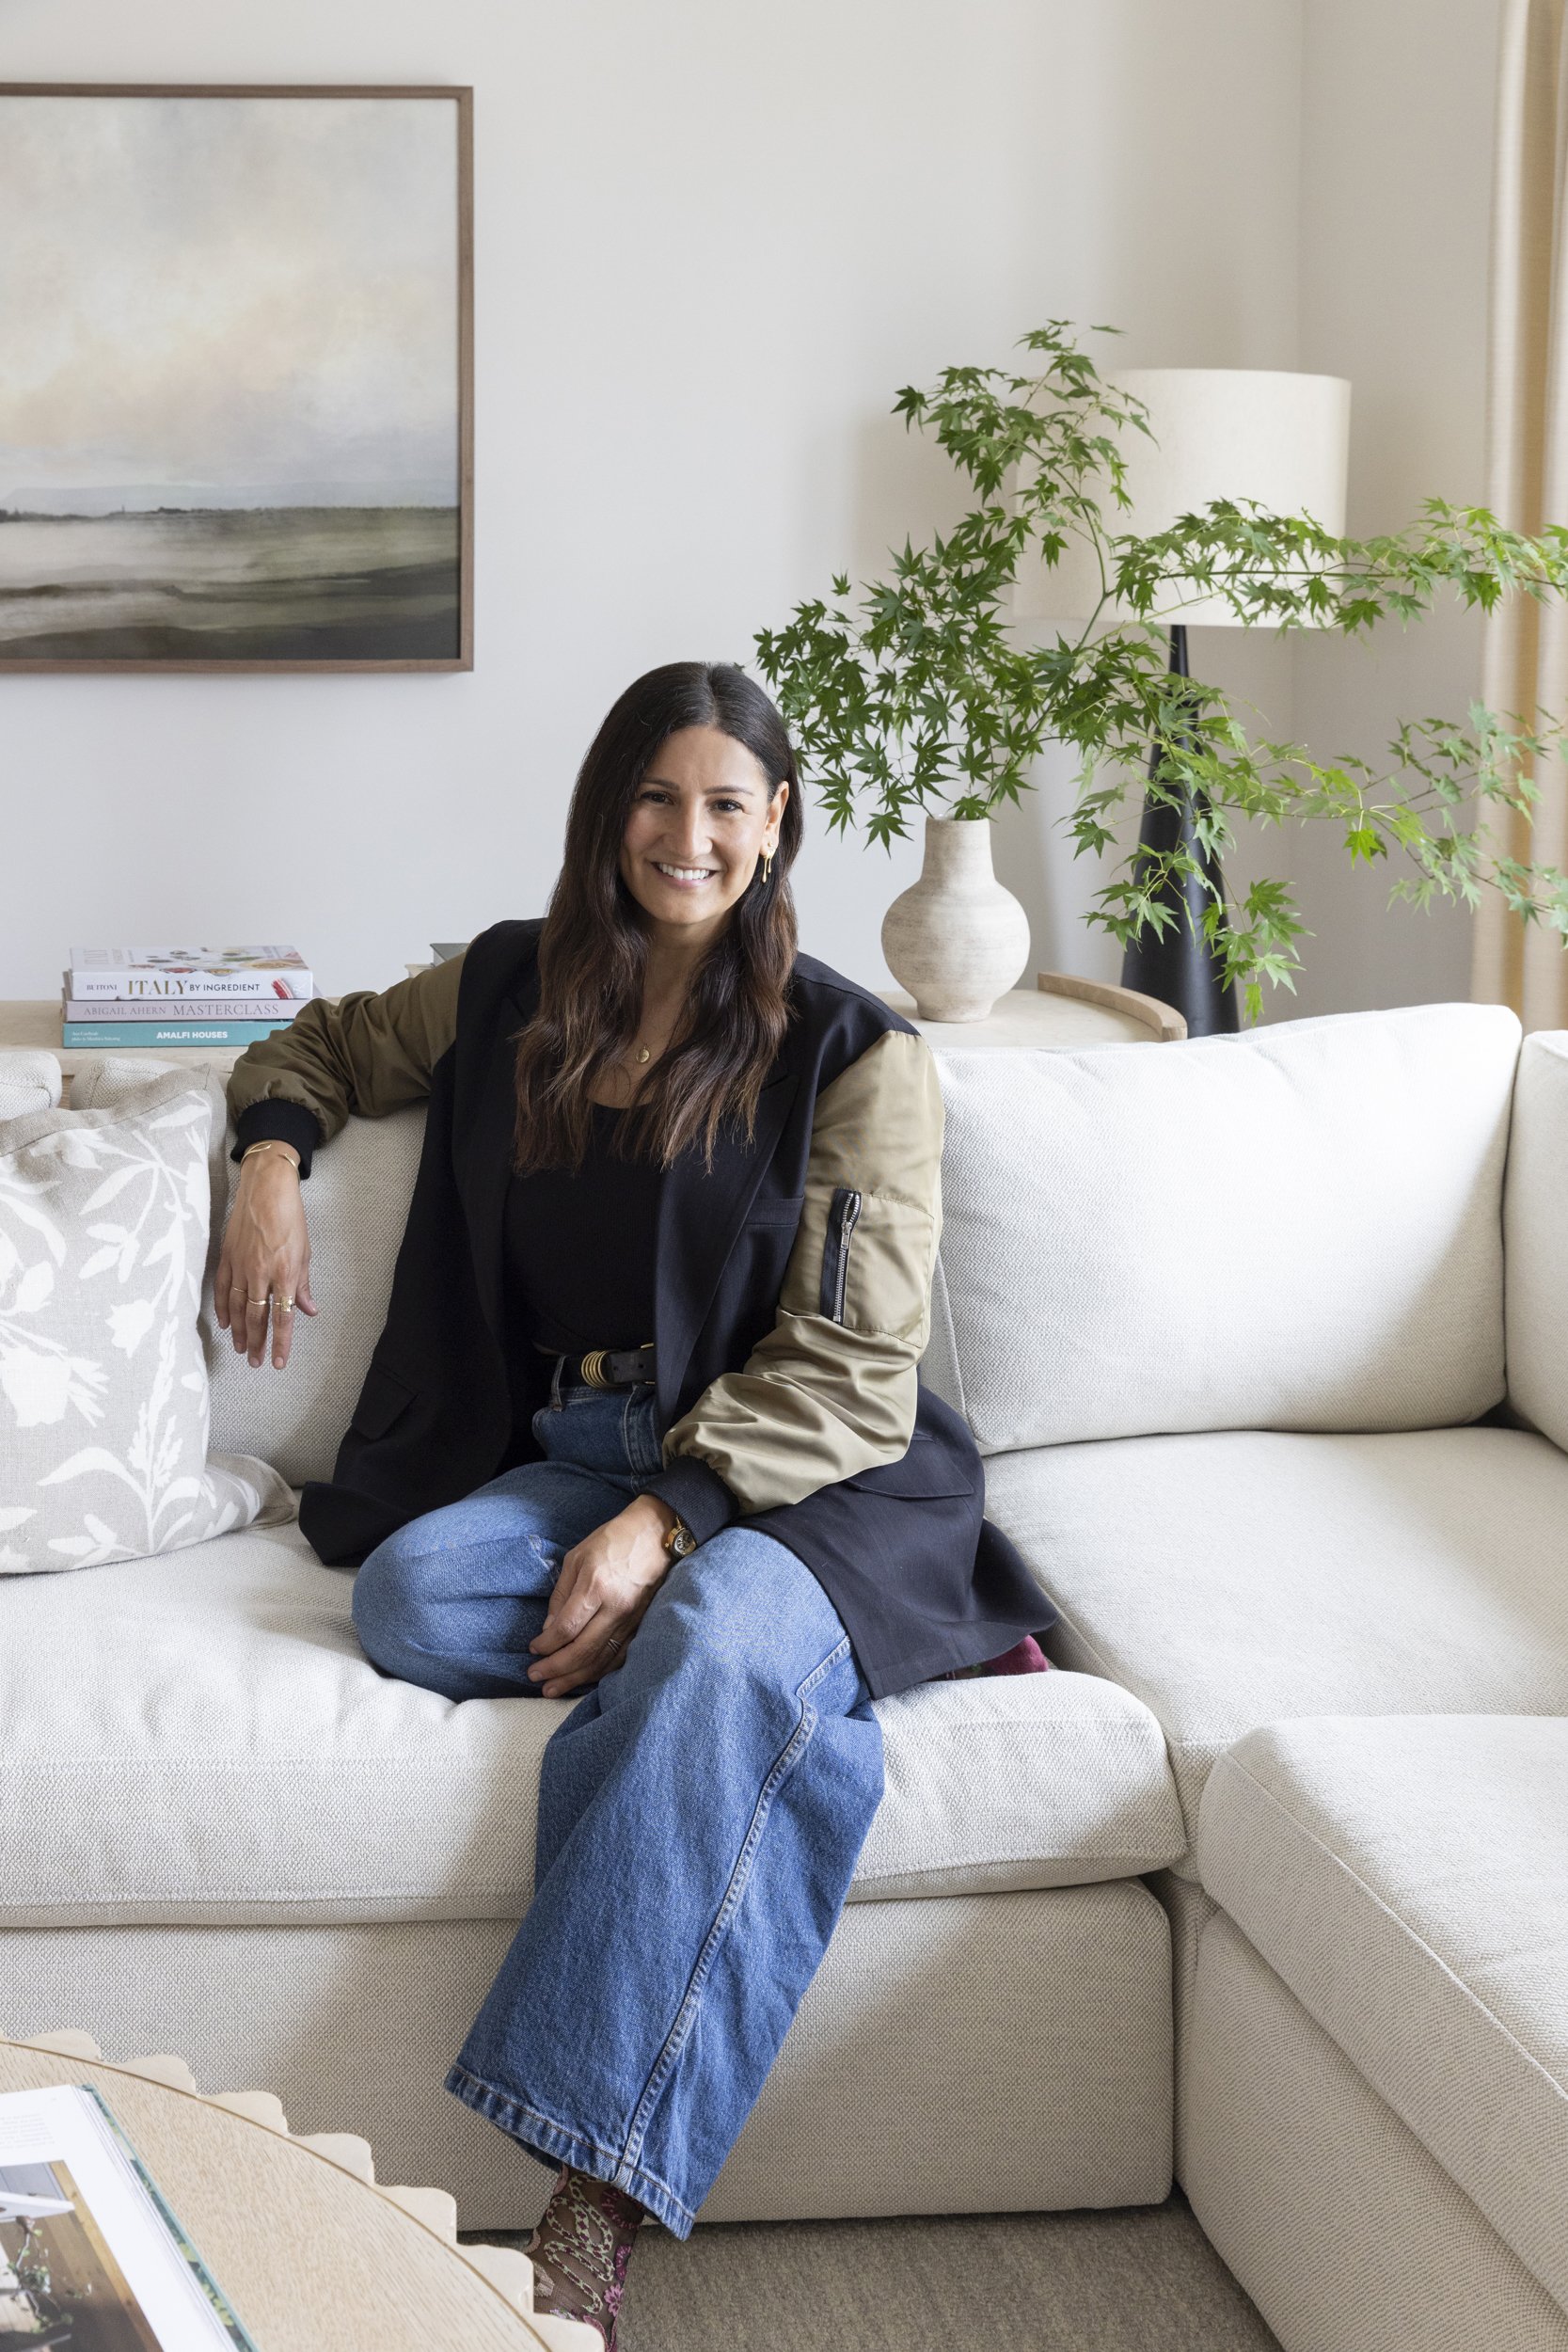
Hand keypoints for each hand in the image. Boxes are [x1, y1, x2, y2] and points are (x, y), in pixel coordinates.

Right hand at [214, 1148, 317, 1369]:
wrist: (266, 1189)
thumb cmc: (290, 1217)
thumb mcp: (305, 1251)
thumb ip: (303, 1285)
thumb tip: (308, 1310)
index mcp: (286, 1272)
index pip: (283, 1317)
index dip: (280, 1343)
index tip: (278, 1362)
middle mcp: (262, 1273)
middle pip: (258, 1318)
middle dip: (257, 1343)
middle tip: (255, 1362)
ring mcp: (241, 1265)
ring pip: (239, 1308)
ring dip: (240, 1331)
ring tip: (241, 1349)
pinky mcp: (227, 1257)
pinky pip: (223, 1289)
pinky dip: (223, 1308)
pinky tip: (225, 1323)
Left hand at [527, 1494, 677, 1695]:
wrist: (655, 1535)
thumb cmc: (612, 1540)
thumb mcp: (576, 1558)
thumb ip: (561, 1595)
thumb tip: (549, 1630)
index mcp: (595, 1586)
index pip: (566, 1628)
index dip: (546, 1644)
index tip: (533, 1649)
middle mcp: (615, 1607)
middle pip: (582, 1650)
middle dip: (555, 1668)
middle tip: (535, 1676)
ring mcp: (631, 1619)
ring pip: (601, 1660)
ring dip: (574, 1678)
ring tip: (552, 1689)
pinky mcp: (641, 1625)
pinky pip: (619, 1657)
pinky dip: (600, 1672)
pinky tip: (583, 1678)